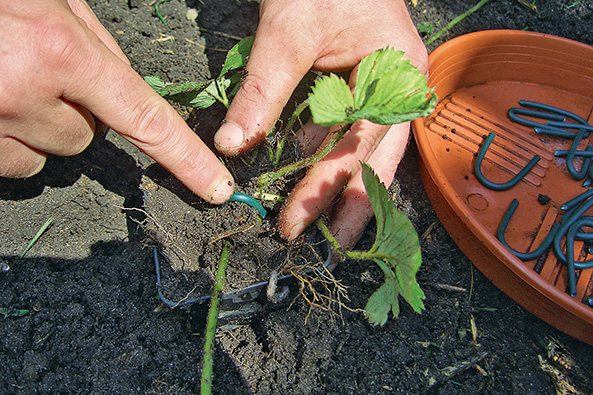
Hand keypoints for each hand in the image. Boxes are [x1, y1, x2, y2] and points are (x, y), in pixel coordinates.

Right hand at [0, 0, 233, 203]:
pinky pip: (14, 160)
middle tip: (43, 71)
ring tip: (11, 79)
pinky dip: (11, 138)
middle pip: (88, 137)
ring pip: (50, 152)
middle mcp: (28, 93)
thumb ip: (93, 40)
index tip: (216, 187)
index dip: (186, 159)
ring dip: (41, 125)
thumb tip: (123, 86)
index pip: (145, 119)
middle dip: (77, 111)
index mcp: (61, 49)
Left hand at [214, 0, 427, 247]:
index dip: (326, 191)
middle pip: (376, 163)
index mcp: (397, 78)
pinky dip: (326, 159)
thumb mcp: (288, 33)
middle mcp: (400, 92)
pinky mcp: (362, 90)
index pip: (359, 150)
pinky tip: (307, 182)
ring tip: (320, 228)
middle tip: (326, 249)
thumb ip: (264, 92)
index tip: (295, 225)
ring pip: (365, 154)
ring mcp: (385, 93)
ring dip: (340, 190)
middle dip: (351, 207)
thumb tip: (231, 145)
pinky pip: (347, 133)